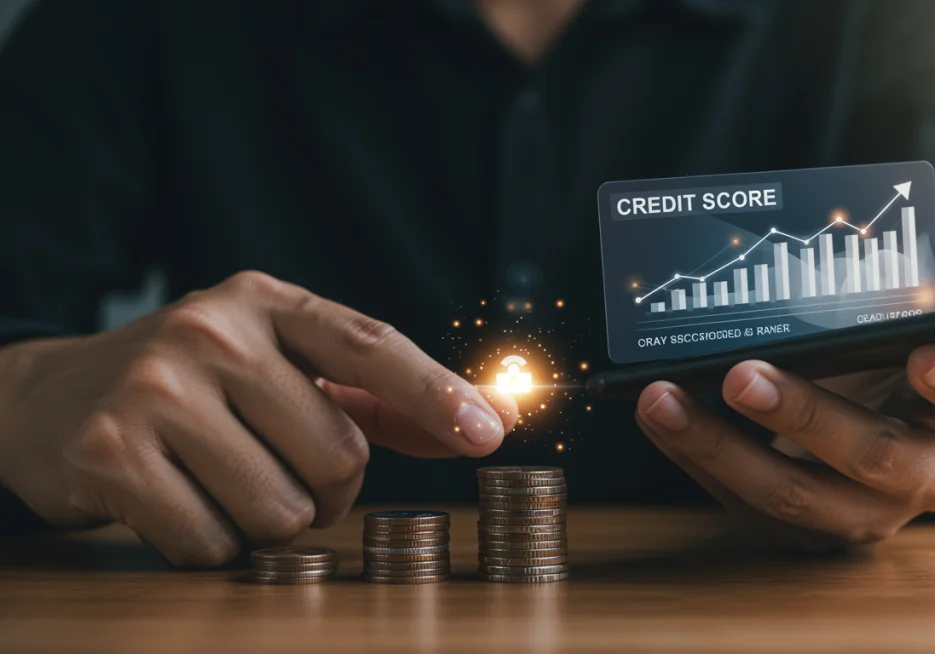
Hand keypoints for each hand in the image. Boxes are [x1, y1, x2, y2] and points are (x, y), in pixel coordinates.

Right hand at [0, 271, 516, 565]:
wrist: (50, 398)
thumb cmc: (195, 386)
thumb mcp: (278, 366)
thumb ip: (377, 397)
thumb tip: (486, 420)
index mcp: (263, 303)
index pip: (370, 344)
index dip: (436, 393)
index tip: (491, 432)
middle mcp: (210, 333)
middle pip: (337, 454)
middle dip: (327, 489)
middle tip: (280, 471)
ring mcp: (155, 390)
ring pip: (279, 509)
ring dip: (268, 521)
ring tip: (224, 483)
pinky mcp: (109, 453)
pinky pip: (211, 542)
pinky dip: (209, 544)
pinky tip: (177, 503)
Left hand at [635, 270, 934, 549]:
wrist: (887, 412)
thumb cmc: (910, 352)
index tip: (924, 353)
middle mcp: (922, 476)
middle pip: (867, 454)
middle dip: (801, 414)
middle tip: (742, 374)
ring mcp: (860, 511)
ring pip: (792, 494)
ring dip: (719, 447)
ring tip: (662, 399)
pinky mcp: (803, 528)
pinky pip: (743, 502)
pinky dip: (695, 456)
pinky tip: (658, 416)